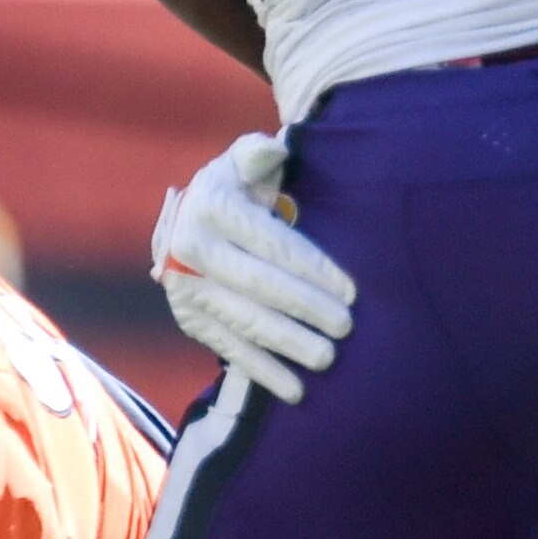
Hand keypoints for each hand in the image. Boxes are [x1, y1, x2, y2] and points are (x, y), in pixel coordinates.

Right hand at [150, 133, 354, 402]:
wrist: (187, 219)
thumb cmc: (236, 189)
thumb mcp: (243, 163)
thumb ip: (258, 154)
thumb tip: (274, 148)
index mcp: (210, 210)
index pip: (272, 246)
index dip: (313, 270)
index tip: (351, 292)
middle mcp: (190, 252)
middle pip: (260, 287)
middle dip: (307, 310)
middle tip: (346, 328)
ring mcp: (186, 290)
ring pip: (246, 322)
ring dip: (288, 345)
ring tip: (328, 359)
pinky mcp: (190, 320)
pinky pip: (230, 349)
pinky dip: (263, 372)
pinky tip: (295, 390)